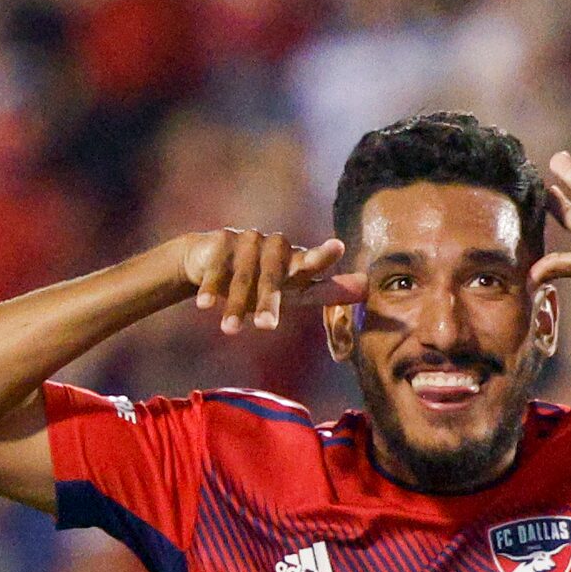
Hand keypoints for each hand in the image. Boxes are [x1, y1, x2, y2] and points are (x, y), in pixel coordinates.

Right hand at [176, 230, 363, 335]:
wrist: (211, 260)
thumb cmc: (261, 280)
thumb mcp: (293, 289)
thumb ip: (327, 290)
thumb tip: (366, 289)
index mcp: (295, 260)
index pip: (311, 261)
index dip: (323, 255)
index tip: (337, 247)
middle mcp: (274, 247)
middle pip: (273, 277)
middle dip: (268, 302)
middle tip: (267, 327)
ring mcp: (248, 241)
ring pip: (242, 278)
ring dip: (234, 304)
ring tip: (229, 330)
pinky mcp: (221, 241)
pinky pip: (216, 269)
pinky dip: (210, 287)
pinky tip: (204, 304)